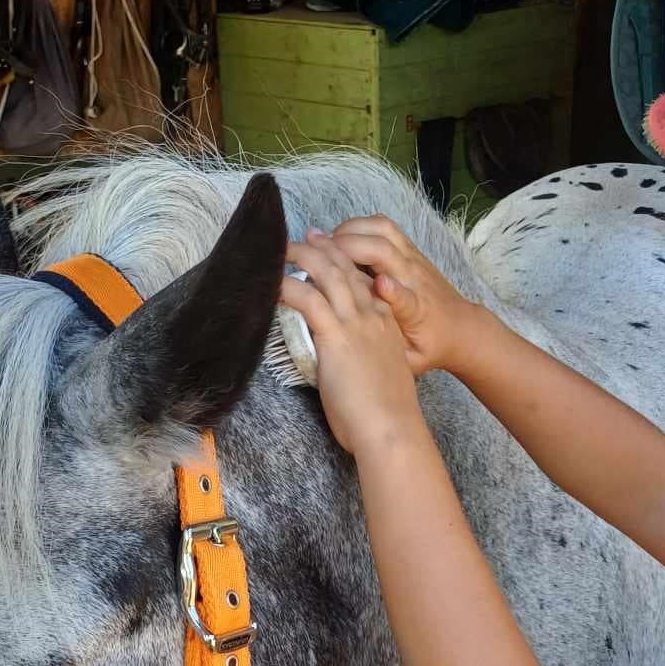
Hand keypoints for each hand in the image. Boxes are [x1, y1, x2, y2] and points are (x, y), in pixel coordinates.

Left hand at [283, 229, 428, 455]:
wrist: (391, 429)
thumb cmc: (383, 414)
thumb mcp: (379, 376)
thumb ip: (364, 361)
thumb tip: (344, 366)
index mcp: (386, 323)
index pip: (363, 280)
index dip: (343, 261)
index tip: (327, 250)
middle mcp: (373, 315)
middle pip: (345, 267)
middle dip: (321, 246)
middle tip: (301, 236)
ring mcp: (356, 323)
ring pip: (327, 273)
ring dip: (301, 255)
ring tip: (279, 248)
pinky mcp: (337, 336)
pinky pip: (308, 299)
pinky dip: (288, 285)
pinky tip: (273, 281)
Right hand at [324, 215, 480, 375]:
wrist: (461, 328)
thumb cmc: (430, 346)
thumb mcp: (412, 360)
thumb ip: (393, 353)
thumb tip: (365, 350)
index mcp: (416, 311)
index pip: (406, 299)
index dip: (393, 292)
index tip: (378, 285)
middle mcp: (415, 279)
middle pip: (384, 250)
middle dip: (346, 245)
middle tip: (312, 252)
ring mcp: (414, 258)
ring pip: (382, 229)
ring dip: (350, 230)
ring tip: (324, 242)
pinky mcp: (411, 249)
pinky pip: (383, 226)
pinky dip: (358, 226)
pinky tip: (340, 239)